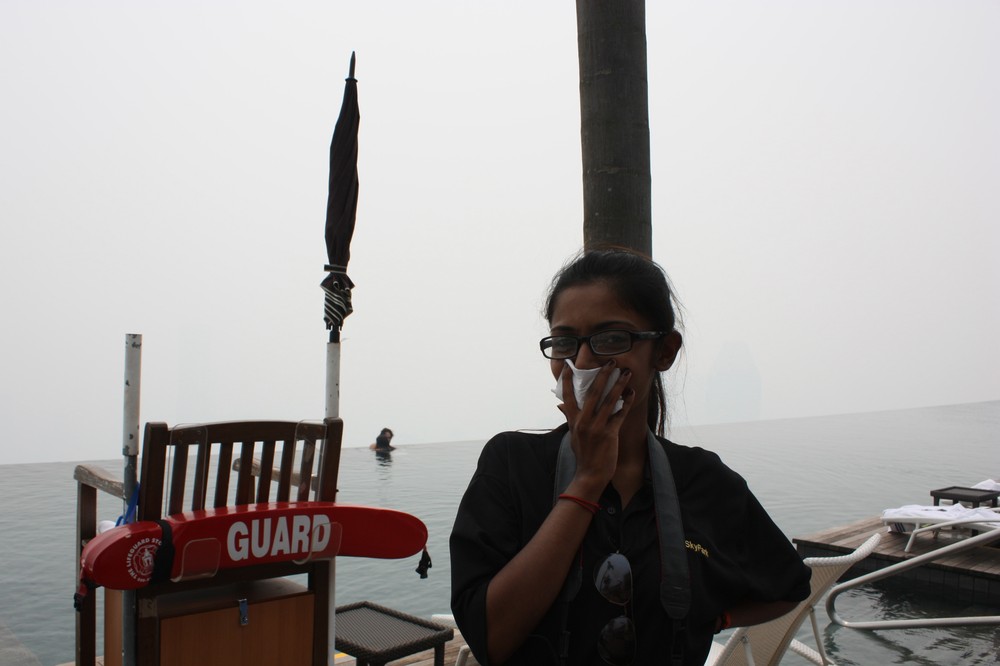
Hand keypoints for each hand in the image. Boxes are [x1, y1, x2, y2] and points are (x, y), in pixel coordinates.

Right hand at [556, 360, 633, 495]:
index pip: (568, 397)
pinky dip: (626, 403)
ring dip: (619, 385)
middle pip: (593, 393)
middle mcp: (584, 422)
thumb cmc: (583, 454)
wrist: (590, 474)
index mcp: (573, 421)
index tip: (569, 366)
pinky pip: (620, 414)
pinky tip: (631, 393)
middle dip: (602, 376)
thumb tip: (561, 406)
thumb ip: (570, 418)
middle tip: (610, 362)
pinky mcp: (610, 434)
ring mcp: (597, 427)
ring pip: (609, 401)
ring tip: (626, 373)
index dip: (568, 381)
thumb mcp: (572, 435)